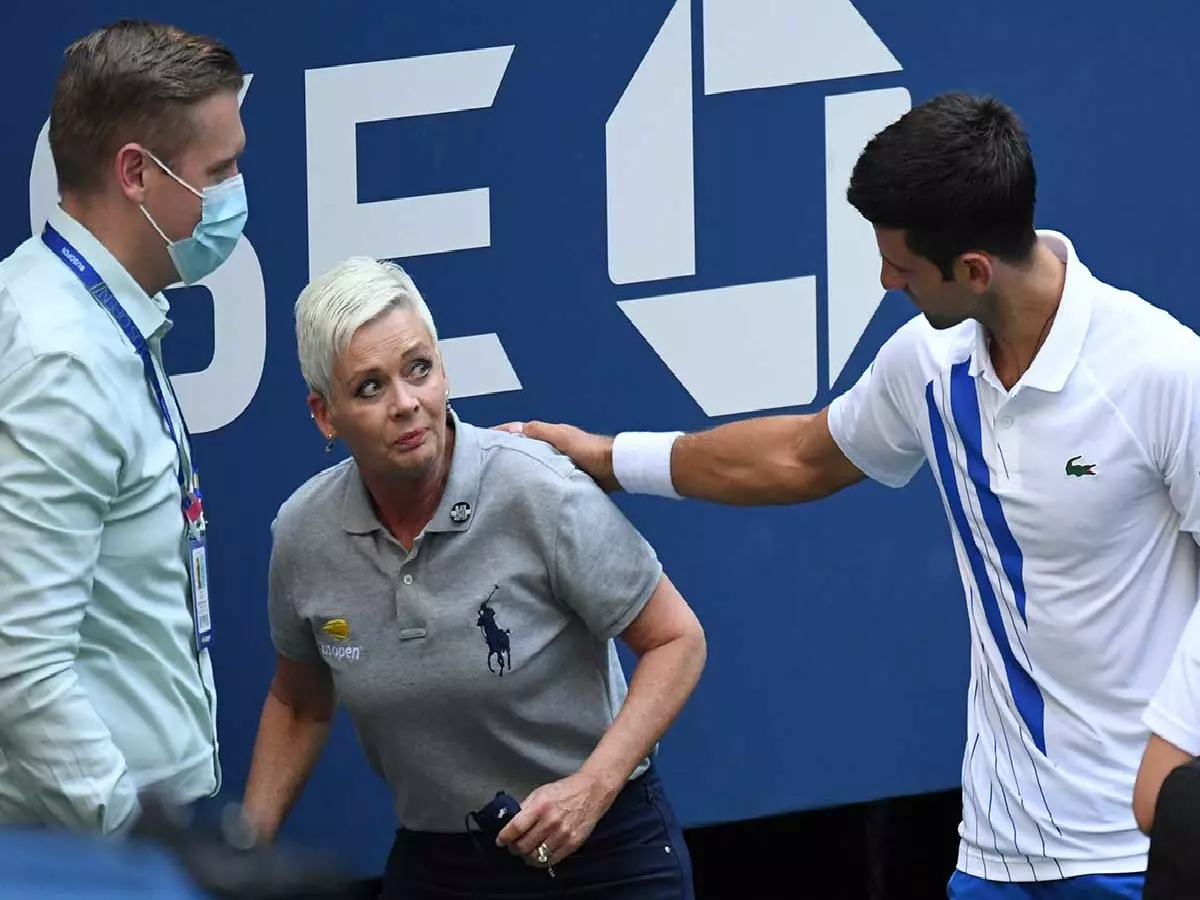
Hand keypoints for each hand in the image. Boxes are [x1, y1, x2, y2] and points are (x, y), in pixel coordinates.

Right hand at [492, 421, 618, 491]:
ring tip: (500, 476)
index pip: (519, 432)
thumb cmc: (589, 450)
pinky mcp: (565, 477)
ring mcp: (558, 462)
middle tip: (486, 462)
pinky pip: (543, 476)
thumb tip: (513, 427)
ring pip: (532, 462)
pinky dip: (532, 478)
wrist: (614, 468)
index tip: (482, 441)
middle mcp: (552, 447)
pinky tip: (525, 488)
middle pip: (524, 448)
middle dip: (506, 452)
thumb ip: (538, 431)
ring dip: (519, 466)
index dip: (501, 435)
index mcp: (549, 435)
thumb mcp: (560, 437)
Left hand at [495, 770, 619, 866]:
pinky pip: (551, 860)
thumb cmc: (563, 790)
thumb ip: (525, 808)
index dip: (504, 838)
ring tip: (526, 852)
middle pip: (523, 846)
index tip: (500, 841)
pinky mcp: (572, 844)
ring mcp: (562, 835)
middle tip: (514, 846)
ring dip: (527, 856)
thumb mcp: (540, 792)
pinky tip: (539, 855)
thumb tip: (509, 823)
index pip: (515, 828)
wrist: (592, 791)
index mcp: (540, 806)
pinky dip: (541, 861)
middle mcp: (550, 822)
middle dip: (514, 848)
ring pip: (536, 856)